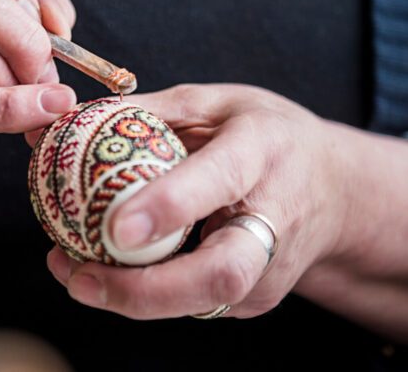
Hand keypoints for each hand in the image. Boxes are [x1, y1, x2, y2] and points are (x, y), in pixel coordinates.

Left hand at [42, 83, 347, 318]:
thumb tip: (72, 118)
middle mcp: (274, 217)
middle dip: (145, 289)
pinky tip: (107, 273)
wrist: (336, 190)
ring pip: (201, 302)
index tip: (116, 226)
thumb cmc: (268, 137)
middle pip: (222, 274)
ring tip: (71, 273)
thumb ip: (153, 111)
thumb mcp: (218, 102)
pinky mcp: (255, 299)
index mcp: (262, 151)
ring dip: (130, 297)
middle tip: (79, 278)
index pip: (220, 181)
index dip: (170, 207)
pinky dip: (146, 295)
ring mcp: (269, 269)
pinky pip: (193, 304)